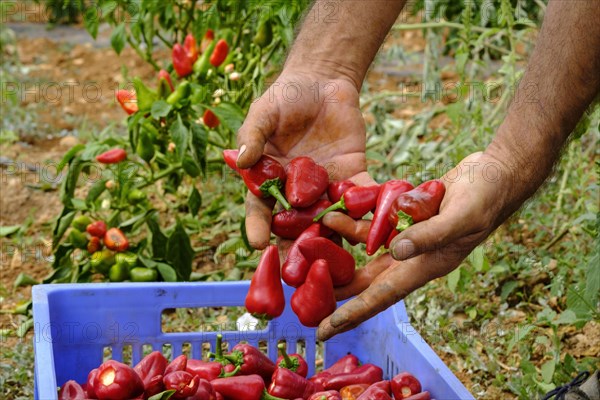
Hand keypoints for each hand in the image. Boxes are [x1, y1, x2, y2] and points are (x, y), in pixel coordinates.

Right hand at [236, 70, 372, 248]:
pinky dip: (371, 210)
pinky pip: (363, 196)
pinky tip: (378, 227)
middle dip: (297, 249)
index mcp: (270, 182)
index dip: (259, 227)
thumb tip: (242, 159)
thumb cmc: (285, 97)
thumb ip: (254, 136)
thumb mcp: (264, 112)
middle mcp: (298, 192)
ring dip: (336, 239)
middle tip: (298, 274)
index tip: (258, 245)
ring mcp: (327, 188)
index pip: (261, 209)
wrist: (322, 82)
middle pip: (296, 225)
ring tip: (339, 262)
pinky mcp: (354, 177)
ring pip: (331, 219)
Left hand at [317, 151, 521, 339]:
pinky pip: (373, 223)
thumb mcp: (460, 217)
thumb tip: (395, 252)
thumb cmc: (485, 198)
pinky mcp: (405, 217)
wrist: (495, 174)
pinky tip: (334, 213)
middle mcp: (413, 257)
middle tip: (302, 300)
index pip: (382, 297)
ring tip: (308, 244)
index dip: (353, 314)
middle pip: (366, 280)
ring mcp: (408, 237)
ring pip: (365, 250)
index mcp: (425, 267)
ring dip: (339, 246)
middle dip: (336, 289)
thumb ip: (429, 235)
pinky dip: (354, 220)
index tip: (325, 331)